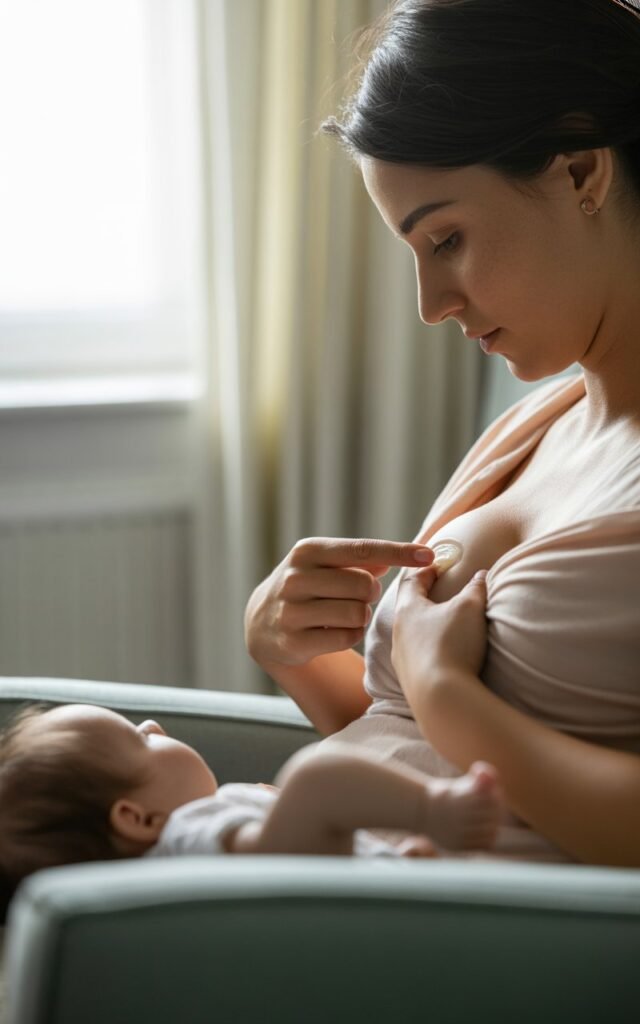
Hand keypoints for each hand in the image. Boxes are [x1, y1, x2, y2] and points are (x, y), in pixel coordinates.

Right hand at [244, 537, 433, 667]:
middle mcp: (295, 578)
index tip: (429, 555)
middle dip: (370, 593)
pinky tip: (335, 632)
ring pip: (357, 613)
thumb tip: (406, 556)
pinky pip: (347, 638)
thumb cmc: (307, 586)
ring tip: (344, 614)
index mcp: (307, 551)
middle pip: (364, 585)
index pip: (362, 549)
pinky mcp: (294, 641)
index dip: (399, 552)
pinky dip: (351, 635)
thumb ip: (362, 558)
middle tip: (358, 597)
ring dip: (361, 616)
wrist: (261, 622)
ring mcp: (291, 611)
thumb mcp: (324, 564)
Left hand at [391, 567, 488, 682]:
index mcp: (407, 610)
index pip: (412, 581)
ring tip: (445, 625)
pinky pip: (418, 658)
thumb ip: (475, 588)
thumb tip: (480, 575)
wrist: (441, 699)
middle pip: (409, 609)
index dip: (427, 570)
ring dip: (427, 627)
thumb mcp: (470, 608)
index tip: (438, 565)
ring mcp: (401, 660)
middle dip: (425, 599)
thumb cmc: (451, 644)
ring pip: (411, 635)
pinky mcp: (410, 682)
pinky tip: (444, 656)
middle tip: (440, 592)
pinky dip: (430, 651)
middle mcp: (398, 634)